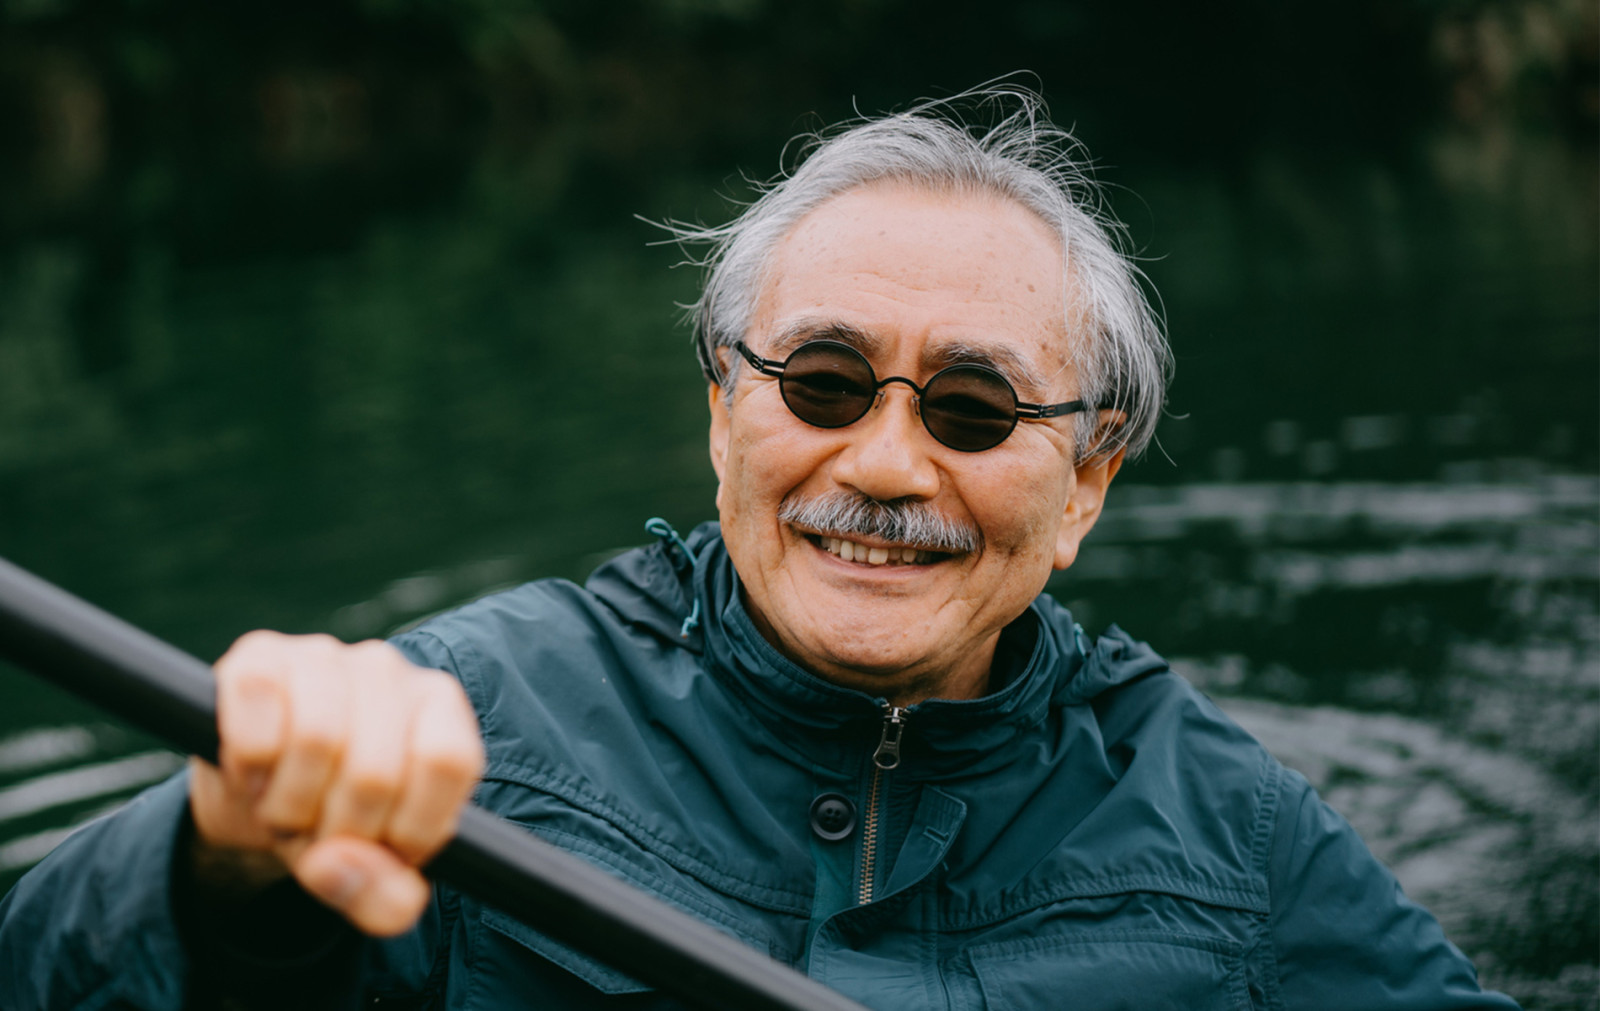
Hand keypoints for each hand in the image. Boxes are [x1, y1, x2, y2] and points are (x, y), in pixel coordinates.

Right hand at [188, 631, 484, 935]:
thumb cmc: (329, 817)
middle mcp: (388, 669)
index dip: (411, 826)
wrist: (251, 788)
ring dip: (287, 804)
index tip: (383, 846)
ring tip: (284, 806)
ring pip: (316, 740)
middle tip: (319, 831)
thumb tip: (341, 869)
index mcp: (438, 706)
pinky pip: (258, 717)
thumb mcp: (368, 871)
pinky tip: (253, 772)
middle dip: (336, 830)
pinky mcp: (258, 656)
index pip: (449, 762)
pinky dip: (250, 768)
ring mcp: (323, 656)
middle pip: (376, 771)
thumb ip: (383, 897)